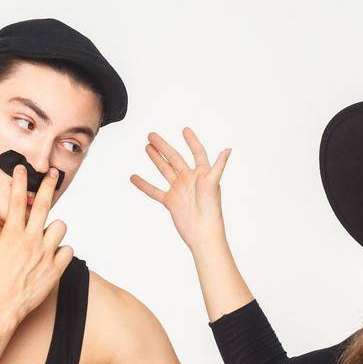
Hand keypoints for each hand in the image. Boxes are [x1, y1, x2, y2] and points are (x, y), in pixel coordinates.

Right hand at [0, 162, 72, 325]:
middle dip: (49, 185)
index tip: (22, 169)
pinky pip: (68, 251)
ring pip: (60, 227)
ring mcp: (45, 255)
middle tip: (53, 174)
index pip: (17, 200)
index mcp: (11, 235)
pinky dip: (61, 251)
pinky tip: (53, 255)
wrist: (0, 308)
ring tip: (46, 234)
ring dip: (53, 228)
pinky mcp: (55, 270)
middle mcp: (31, 241)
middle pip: (44, 205)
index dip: (20, 181)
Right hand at [130, 127, 230, 248]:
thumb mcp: (213, 183)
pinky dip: (144, 185)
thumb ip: (218, 165)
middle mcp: (190, 180)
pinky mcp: (171, 202)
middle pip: (175, 158)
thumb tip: (228, 149)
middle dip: (163, 146)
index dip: (191, 141)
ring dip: (156, 159)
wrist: (203, 232)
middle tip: (151, 135)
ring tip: (147, 147)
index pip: (197, 152)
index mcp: (202, 174)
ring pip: (165, 170)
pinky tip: (134, 178)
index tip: (184, 130)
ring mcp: (179, 190)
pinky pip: (154, 191)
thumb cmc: (211, 209)